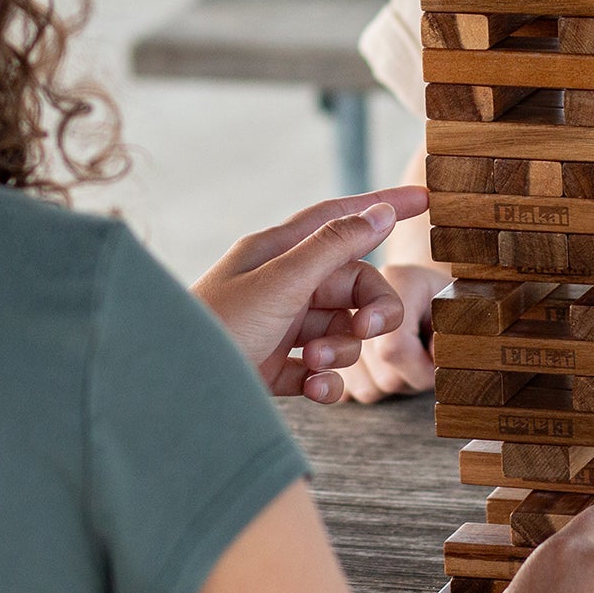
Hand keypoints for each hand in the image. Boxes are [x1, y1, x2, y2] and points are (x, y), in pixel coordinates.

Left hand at [193, 187, 427, 403]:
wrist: (169, 394)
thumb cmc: (216, 328)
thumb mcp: (281, 282)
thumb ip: (333, 247)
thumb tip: (377, 213)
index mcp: (276, 251)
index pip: (340, 217)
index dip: (382, 206)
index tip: (424, 198)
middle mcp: (280, 284)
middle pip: (351, 283)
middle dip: (369, 307)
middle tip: (370, 328)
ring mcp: (277, 326)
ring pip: (339, 328)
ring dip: (341, 349)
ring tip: (316, 364)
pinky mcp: (273, 367)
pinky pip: (319, 368)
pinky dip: (325, 380)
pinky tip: (313, 389)